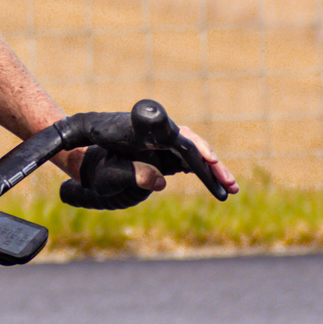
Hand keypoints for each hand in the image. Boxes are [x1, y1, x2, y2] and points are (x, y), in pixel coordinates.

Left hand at [49, 125, 239, 200]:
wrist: (91, 159)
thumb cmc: (97, 165)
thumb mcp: (110, 173)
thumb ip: (133, 174)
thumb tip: (160, 182)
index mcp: (146, 134)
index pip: (176, 138)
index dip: (195, 148)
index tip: (208, 157)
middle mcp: (160, 136)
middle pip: (193, 145)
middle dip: (212, 164)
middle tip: (227, 182)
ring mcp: (165, 145)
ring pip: (196, 154)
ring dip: (214, 170)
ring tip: (231, 189)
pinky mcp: (167, 156)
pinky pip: (191, 163)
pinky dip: (205, 173)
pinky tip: (219, 187)